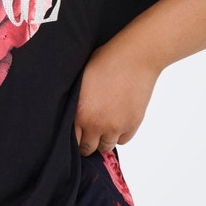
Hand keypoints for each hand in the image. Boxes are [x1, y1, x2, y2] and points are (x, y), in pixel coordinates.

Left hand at [74, 38, 159, 154]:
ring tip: (104, 126)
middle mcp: (96, 124)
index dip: (74, 137)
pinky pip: (123, 140)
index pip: (72, 140)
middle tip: (89, 133)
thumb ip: (75, 102)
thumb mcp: (81, 80)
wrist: (135, 57)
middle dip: (87, 142)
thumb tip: (70, 115)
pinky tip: (118, 120)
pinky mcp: (132, 124)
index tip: (77, 134)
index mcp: (79, 112)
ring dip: (104, 139)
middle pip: (88, 148)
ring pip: (106, 146)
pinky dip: (120, 134)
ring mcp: (116, 126)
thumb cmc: (106, 61)